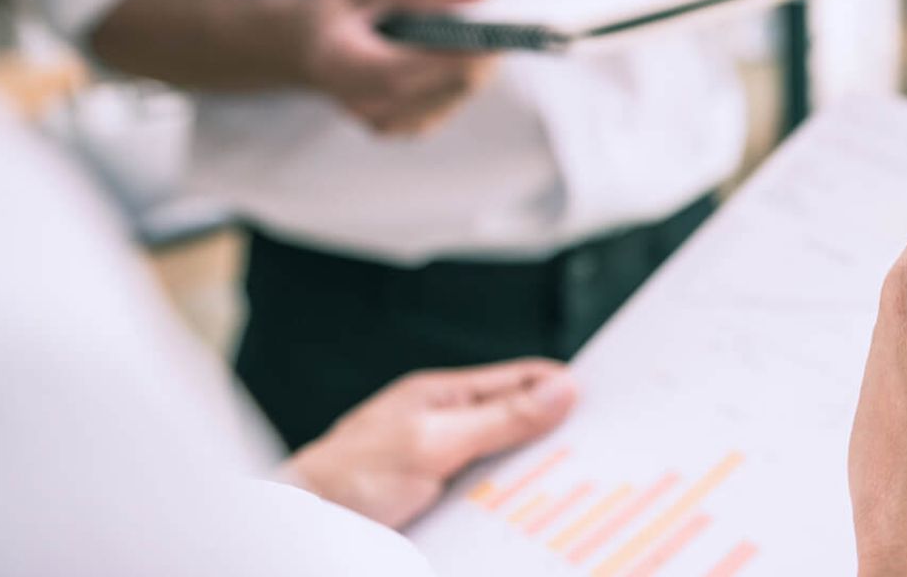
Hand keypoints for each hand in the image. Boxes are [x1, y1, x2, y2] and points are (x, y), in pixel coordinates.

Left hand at [287, 359, 577, 529]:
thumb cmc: (350, 476)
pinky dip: (511, 504)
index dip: (563, 388)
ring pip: (507, 462)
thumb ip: (498, 418)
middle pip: (520, 422)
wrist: (301, 525)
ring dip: (535, 475)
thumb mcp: (435, 442)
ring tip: (574, 487)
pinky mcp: (438, 501)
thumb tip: (561, 389)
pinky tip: (530, 517)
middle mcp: (447, 425)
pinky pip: (488, 497)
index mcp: (446, 395)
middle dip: (556, 434)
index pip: (521, 380)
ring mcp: (441, 463)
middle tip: (601, 450)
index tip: (605, 403)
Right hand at [299, 0, 497, 135]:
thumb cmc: (344, 8)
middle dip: (483, 54)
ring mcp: (384, 123)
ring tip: (487, 30)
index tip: (500, 29)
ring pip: (458, 95)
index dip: (459, 54)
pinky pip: (452, 101)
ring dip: (479, 63)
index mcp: (341, 66)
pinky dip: (466, 74)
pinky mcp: (405, 128)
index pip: (408, 71)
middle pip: (446, 86)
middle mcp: (362, 104)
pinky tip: (466, 50)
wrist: (310, 47)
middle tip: (508, 21)